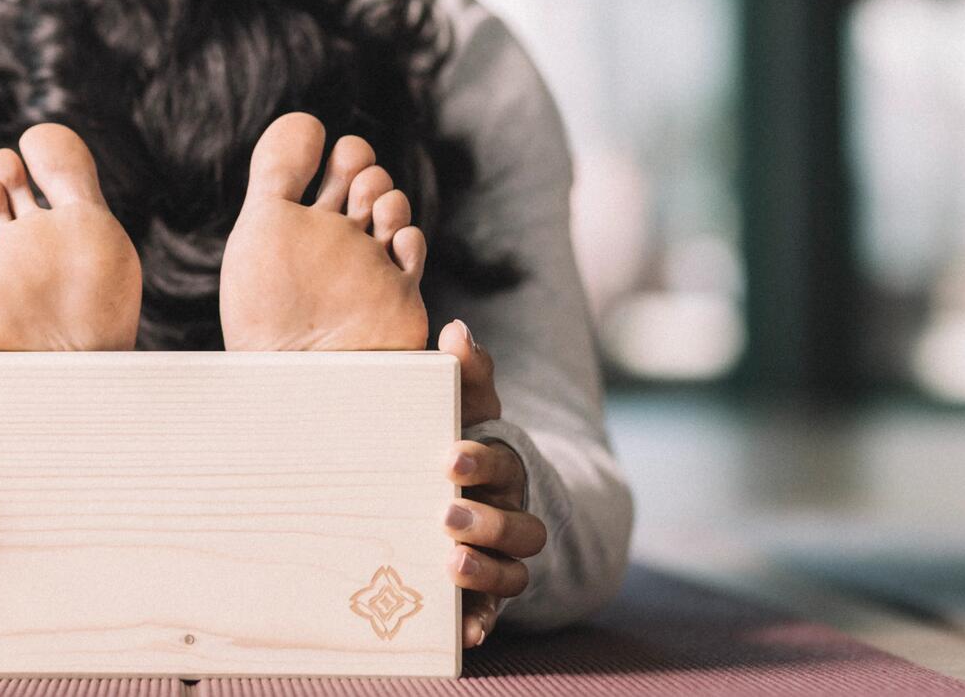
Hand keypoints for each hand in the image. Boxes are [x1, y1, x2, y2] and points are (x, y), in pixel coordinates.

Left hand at [440, 319, 546, 647]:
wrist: (470, 496)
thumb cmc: (458, 441)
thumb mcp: (462, 408)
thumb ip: (464, 373)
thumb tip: (456, 329)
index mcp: (505, 467)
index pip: (504, 463)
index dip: (481, 462)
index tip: (448, 458)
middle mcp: (513, 515)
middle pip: (519, 526)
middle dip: (486, 521)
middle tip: (445, 515)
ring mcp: (502, 559)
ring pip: (513, 573)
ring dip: (485, 571)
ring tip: (450, 563)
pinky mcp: (484, 597)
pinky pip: (492, 616)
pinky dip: (482, 624)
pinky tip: (466, 635)